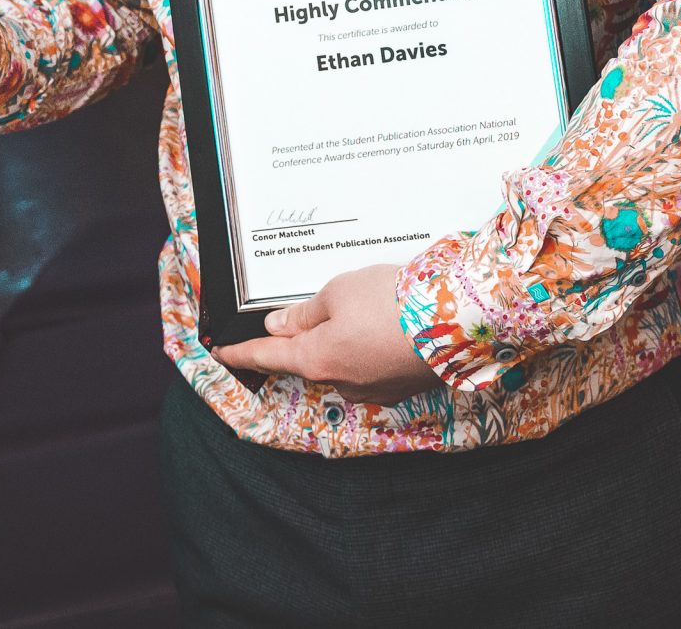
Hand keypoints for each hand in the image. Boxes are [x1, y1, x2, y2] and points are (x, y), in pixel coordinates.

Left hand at [209, 263, 442, 404]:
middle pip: (311, 358)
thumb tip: (280, 326)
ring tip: (373, 306)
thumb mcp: (338, 291)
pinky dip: (376, 346)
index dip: (241, 352)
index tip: (221, 352)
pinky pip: (375, 365)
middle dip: (313, 334)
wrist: (459, 321)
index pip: (267, 356)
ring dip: (350, 338)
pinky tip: (392, 324)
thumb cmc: (393, 302)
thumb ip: (304, 313)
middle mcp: (341, 383)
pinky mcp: (402, 386)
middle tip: (327, 305)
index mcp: (316, 360)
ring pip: (346, 361)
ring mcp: (374, 389)